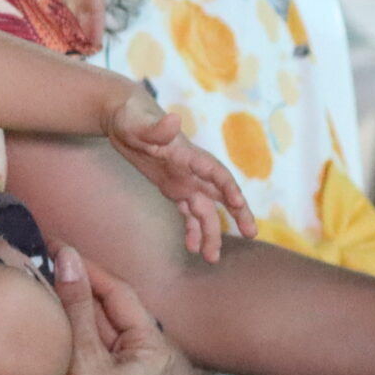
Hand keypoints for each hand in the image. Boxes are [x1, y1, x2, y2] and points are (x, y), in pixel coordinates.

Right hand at [53, 246, 175, 374]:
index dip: (90, 268)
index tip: (59, 248)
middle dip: (80, 291)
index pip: (122, 293)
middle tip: (46, 266)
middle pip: (112, 314)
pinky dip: (76, 337)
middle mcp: (150, 365)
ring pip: (102, 335)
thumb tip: (67, 256)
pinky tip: (53, 329)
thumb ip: (78, 304)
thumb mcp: (85, 355)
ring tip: (44, 292)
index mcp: (155, 351)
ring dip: (76, 314)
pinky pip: (96, 355)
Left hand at [106, 90, 256, 259]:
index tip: (238, 203)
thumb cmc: (131, 116)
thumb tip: (173, 119)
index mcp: (188, 154)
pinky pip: (188, 213)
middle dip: (238, 213)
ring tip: (211, 258)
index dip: (227, 186)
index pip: (215, 171)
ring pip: (205, 210)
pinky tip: (193, 249)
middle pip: (221, 194)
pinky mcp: (173, 188)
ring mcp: (184, 180)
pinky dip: (192, 230)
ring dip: (210, 232)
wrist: (122, 117)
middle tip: (251, 233)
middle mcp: (192, 170)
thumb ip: (155, 127)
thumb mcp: (137, 123)